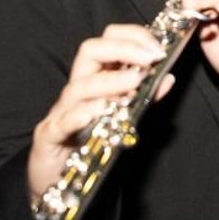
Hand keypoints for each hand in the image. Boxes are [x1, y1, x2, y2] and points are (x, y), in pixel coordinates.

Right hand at [28, 25, 169, 198]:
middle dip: (123, 48)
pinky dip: (81, 114)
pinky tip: (100, 109)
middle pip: (90, 52)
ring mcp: (61, 111)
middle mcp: (77, 90)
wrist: (56, 182)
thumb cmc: (89, 144)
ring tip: (135, 80)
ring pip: (79, 87)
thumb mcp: (121, 118)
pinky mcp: (50, 136)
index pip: (108, 42)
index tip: (159, 48)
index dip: (133, 37)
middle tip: (151, 57)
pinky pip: (63, 122)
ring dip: (110, 81)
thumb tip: (168, 78)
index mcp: (93, 79)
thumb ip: (144, 97)